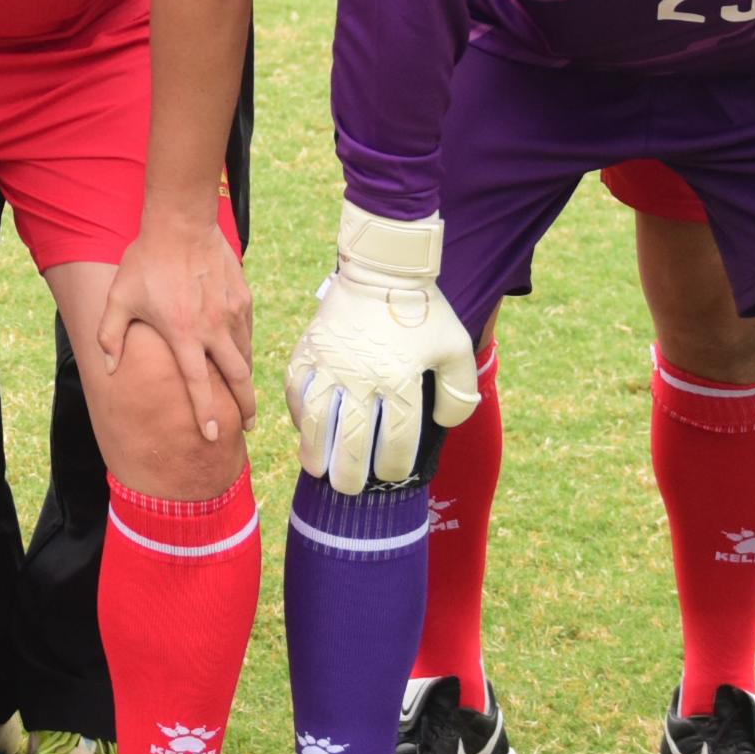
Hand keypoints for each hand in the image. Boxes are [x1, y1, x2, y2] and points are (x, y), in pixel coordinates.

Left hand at [101, 206, 257, 449]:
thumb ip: (110, 335)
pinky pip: (247, 332)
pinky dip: (245, 349)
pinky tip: (240, 356)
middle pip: (237, 378)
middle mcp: (213, 329)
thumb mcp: (119, 297)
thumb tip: (109, 368)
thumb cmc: (146, 261)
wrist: (181, 224)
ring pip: (246, 356)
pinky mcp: (243, 298)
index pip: (198, 385)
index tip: (212, 436)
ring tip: (246, 397)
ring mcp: (232, 313)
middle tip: (247, 426)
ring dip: (246, 380)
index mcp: (183, 334)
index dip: (206, 414)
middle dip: (245, 407)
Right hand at [281, 205, 476, 493]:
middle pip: (350, 440)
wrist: (384, 267)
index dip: (392, 466)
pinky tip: (305, 429)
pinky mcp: (308, 350)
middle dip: (350, 472)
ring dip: (315, 451)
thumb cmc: (424, 311)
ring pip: (316, 421)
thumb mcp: (456, 347)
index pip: (395, 440)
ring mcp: (330, 364)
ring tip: (319, 469)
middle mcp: (363, 377)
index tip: (392, 474)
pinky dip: (298, 414)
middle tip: (350, 486)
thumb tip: (441, 425)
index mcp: (401, 379)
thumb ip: (459, 392)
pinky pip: (296, 390)